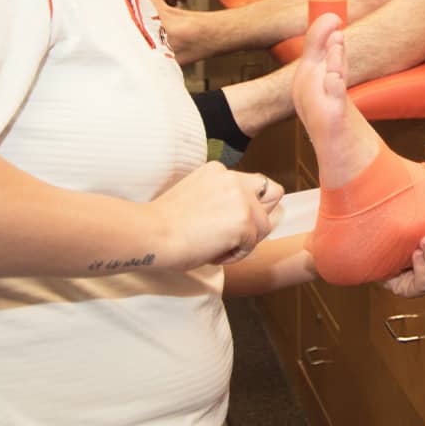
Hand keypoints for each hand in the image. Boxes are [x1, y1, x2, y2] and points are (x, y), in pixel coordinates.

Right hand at [151, 163, 280, 268]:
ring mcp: (241, 198)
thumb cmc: (165, 224)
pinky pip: (252, 245)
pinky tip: (212, 253)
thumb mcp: (196, 197)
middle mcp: (233, 178)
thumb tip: (242, 217)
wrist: (151, 233)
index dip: (248, 205)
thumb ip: (221, 199)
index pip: (254, 184)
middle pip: (272, 194)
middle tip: (230, 235)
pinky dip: (235, 255)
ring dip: (244, 241)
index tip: (226, 221)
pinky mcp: (245, 220)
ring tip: (215, 247)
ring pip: (264, 224)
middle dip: (257, 217)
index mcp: (218, 170)